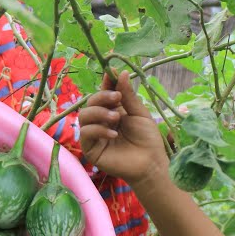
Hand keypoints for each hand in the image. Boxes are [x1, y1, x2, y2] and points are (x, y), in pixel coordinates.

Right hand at [78, 70, 168, 186]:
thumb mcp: (139, 113)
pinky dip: (98, 130)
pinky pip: (85, 133)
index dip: (106, 83)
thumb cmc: (147, 139)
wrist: (150, 163)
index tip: (111, 73)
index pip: (103, 93)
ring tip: (116, 118)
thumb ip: (128, 95)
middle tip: (117, 98)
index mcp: (113, 110)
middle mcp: (101, 121)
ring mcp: (94, 135)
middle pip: (90, 102)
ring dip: (99, 113)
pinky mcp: (91, 149)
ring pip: (84, 116)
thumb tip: (120, 72)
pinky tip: (113, 133)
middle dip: (102, 97)